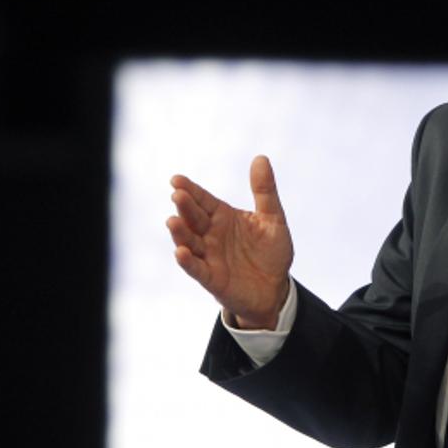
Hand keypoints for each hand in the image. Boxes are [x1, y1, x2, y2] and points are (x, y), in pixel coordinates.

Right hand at [167, 156, 292, 328]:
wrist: (275, 289)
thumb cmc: (271, 252)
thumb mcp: (273, 219)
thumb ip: (265, 191)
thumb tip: (261, 157)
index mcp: (223, 216)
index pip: (203, 200)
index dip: (190, 190)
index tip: (176, 179)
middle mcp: (211, 234)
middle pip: (194, 218)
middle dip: (185, 207)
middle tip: (177, 194)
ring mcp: (209, 256)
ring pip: (190, 242)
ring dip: (180, 232)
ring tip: (172, 221)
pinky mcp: (212, 278)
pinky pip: (197, 269)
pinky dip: (188, 261)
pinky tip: (180, 252)